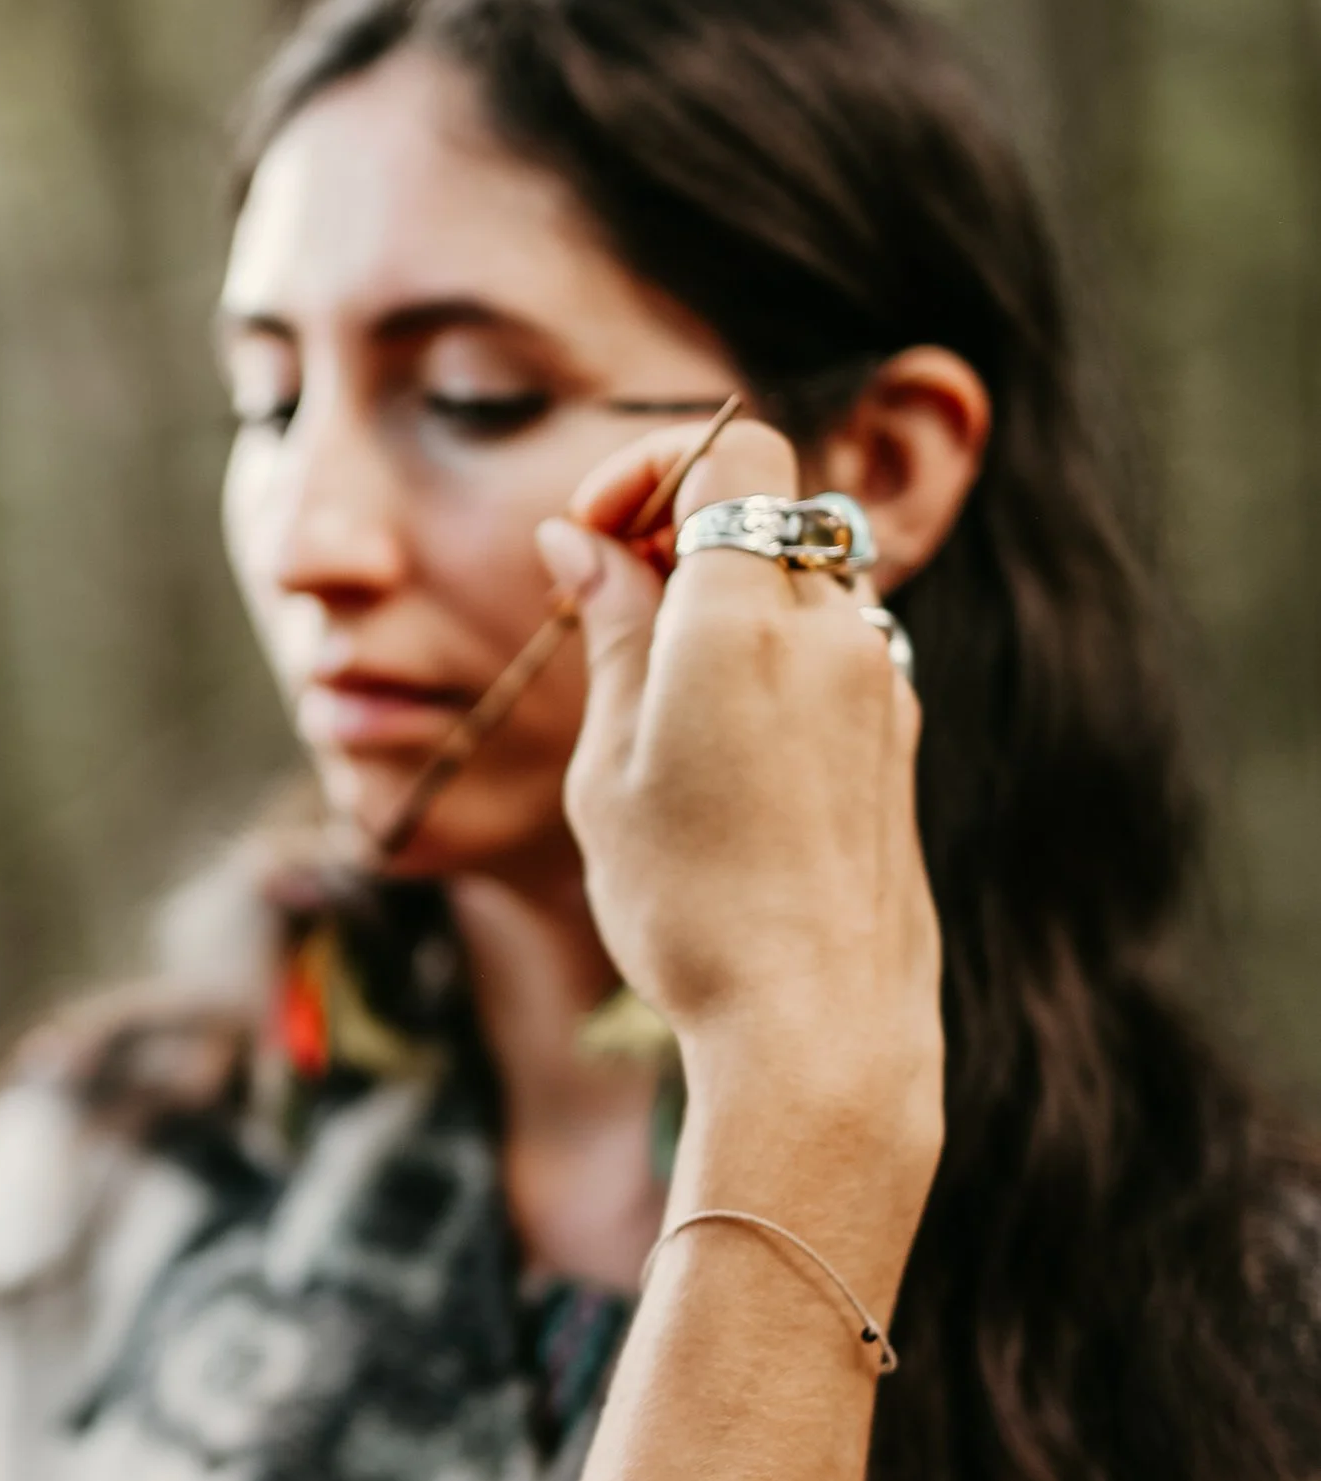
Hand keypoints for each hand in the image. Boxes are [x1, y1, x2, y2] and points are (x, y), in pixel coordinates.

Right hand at [541, 416, 941, 1216]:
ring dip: (730, 596)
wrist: (816, 1029)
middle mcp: (832, 630)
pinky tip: (723, 745)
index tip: (595, 536)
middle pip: (769, 506)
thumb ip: (609, 634)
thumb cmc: (691, 908)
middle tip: (611, 615)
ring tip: (662, 692)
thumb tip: (580, 540)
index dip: (654, 468)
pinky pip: (835, 647)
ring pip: (804, 576)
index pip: (734, 450)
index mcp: (745, 618)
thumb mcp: (611, 767)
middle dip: (680, 533)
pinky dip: (775, 653)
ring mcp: (880, 682)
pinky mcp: (900, 735)